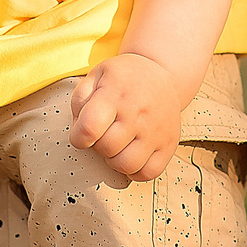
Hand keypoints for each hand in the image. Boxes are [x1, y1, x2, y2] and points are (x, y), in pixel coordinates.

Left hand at [71, 52, 194, 182]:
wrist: (160, 72)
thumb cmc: (122, 78)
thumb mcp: (96, 76)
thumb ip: (80, 101)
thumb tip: (78, 130)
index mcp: (115, 95)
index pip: (89, 129)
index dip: (78, 138)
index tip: (81, 134)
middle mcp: (138, 114)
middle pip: (107, 149)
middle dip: (97, 146)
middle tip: (103, 135)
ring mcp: (156, 131)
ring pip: (126, 165)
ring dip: (114, 160)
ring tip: (117, 145)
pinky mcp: (169, 144)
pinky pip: (148, 173)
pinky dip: (135, 171)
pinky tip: (132, 155)